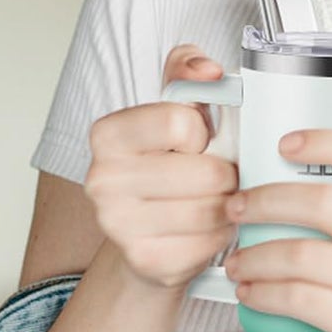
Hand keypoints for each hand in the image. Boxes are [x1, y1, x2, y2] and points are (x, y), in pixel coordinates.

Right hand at [83, 44, 239, 290]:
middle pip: (205, 172)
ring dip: (229, 205)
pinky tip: (209, 228)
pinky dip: (221, 235)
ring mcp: (118, 225)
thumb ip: (188, 70)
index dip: (203, 131)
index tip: (196, 140)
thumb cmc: (168, 163)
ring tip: (217, 200)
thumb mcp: (174, 105)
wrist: (145, 232)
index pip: (182, 122)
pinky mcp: (144, 261)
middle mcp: (102, 180)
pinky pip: (209, 243)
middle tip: (220, 176)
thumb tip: (208, 71)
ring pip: (212, 209)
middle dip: (226, 173)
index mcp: (108, 134)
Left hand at [223, 93, 331, 331]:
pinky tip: (251, 290)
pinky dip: (266, 293)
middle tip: (237, 204)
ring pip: (306, 256)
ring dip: (256, 254)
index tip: (285, 143)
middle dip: (267, 200)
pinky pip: (303, 300)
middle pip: (327, 203)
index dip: (327, 143)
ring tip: (235, 256)